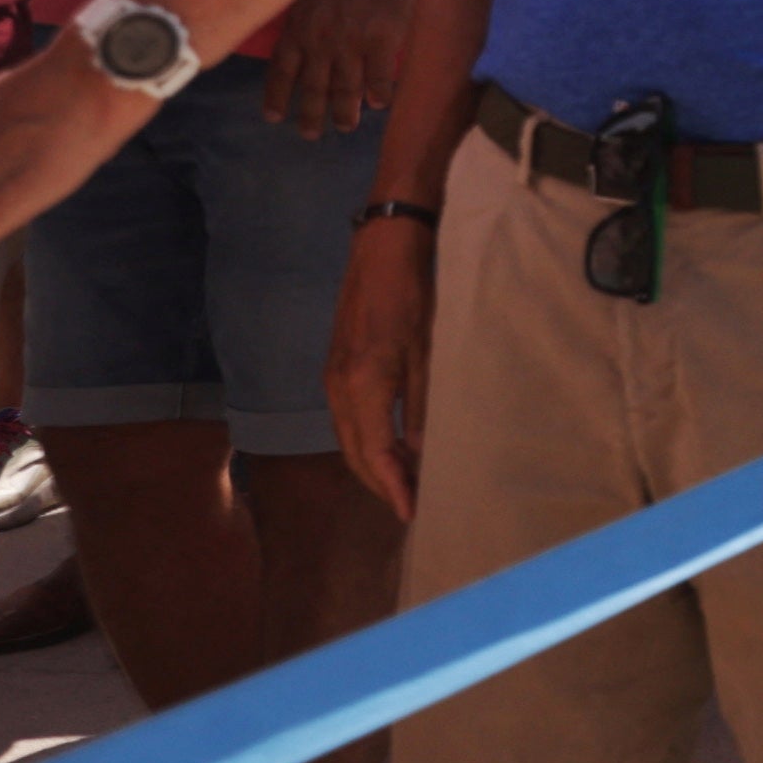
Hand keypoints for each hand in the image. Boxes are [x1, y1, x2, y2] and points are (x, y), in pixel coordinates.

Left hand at [269, 0, 423, 140]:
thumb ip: (307, 10)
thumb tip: (304, 29)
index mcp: (299, 24)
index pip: (281, 70)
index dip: (276, 95)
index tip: (273, 116)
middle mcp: (320, 39)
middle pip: (313, 87)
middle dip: (310, 114)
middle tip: (310, 134)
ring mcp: (351, 40)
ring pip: (345, 89)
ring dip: (345, 112)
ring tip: (346, 126)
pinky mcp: (383, 38)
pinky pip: (380, 77)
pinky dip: (379, 93)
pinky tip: (381, 104)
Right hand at [328, 210, 434, 519]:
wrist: (384, 250)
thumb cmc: (414, 297)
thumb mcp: (428, 353)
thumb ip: (424, 406)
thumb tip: (426, 453)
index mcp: (363, 387)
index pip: (374, 454)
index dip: (392, 487)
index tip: (410, 513)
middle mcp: (339, 389)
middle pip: (355, 453)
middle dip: (381, 483)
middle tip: (411, 505)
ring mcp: (333, 378)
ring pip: (349, 438)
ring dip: (374, 463)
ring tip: (406, 482)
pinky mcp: (337, 367)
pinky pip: (349, 419)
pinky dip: (368, 440)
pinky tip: (394, 444)